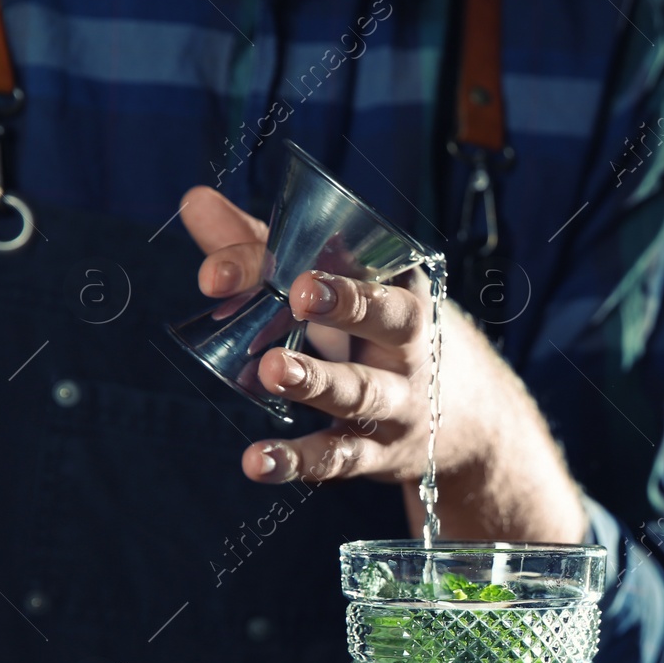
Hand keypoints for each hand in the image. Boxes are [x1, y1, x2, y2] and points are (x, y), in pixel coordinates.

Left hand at [179, 187, 587, 542]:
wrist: (469, 422)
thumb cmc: (383, 337)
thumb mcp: (338, 288)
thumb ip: (264, 248)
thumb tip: (195, 201)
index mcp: (400, 286)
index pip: (359, 261)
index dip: (310, 258)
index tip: (234, 266)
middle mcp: (408, 342)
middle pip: (388, 318)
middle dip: (348, 305)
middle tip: (300, 294)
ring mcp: (398, 401)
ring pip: (361, 390)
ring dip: (317, 381)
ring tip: (272, 371)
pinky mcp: (379, 452)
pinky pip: (340, 457)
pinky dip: (299, 460)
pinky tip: (256, 461)